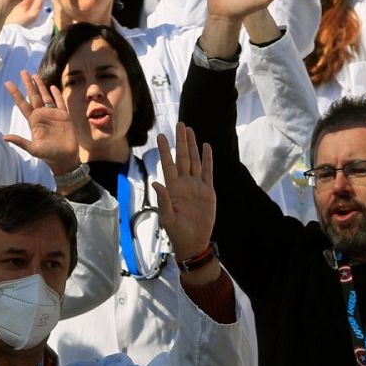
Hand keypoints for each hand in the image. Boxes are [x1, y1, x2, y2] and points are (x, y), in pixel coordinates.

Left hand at [2, 70, 79, 174]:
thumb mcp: (33, 149)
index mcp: (34, 121)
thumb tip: (4, 137)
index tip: (8, 83)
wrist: (65, 159)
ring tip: (35, 75)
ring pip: (45, 96)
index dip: (16, 94)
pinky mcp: (64, 116)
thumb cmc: (49, 156)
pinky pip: (59, 102)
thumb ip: (20, 142)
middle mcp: (42, 116)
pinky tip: (52, 86)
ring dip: (40, 86)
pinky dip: (56, 94)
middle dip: (28, 84)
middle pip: (33, 96)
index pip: (23, 104)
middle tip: (23, 72)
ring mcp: (53, 115)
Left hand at [151, 122, 215, 260]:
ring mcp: (196, 186)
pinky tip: (206, 147)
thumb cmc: (177, 232)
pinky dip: (208, 159)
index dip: (166, 150)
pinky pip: (208, 172)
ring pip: (195, 161)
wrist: (194, 242)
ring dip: (193, 146)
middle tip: (180, 124)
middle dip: (181, 141)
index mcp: (173, 188)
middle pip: (183, 157)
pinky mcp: (208, 191)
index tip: (162, 136)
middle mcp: (184, 183)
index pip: (168, 164)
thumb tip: (156, 184)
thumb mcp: (168, 218)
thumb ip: (163, 201)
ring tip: (191, 130)